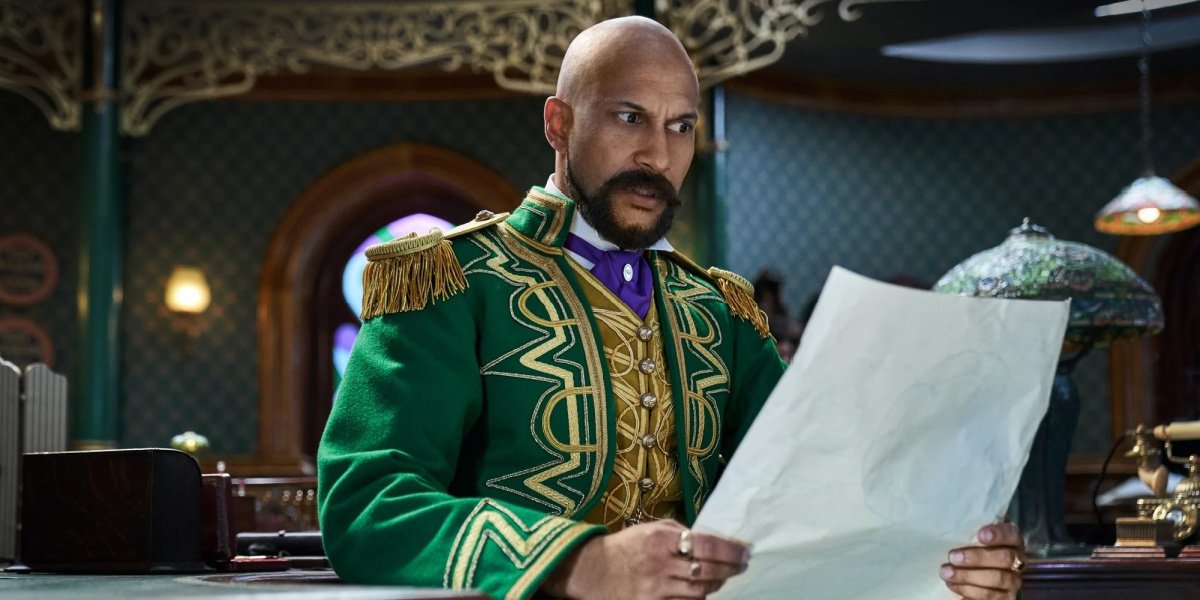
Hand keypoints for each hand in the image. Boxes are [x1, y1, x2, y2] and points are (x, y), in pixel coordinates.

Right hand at [541, 519, 749, 599]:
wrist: (594, 571)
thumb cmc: (627, 546)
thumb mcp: (651, 528)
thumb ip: (679, 532)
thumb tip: (712, 538)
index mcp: (660, 538)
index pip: (706, 544)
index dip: (730, 549)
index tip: (745, 550)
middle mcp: (660, 563)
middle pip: (708, 570)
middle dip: (731, 567)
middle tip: (742, 564)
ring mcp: (657, 588)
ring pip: (701, 591)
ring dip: (718, 584)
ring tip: (724, 577)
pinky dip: (699, 598)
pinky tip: (703, 591)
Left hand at [939, 523, 1025, 599]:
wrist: (981, 577)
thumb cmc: (974, 551)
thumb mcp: (974, 540)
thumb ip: (971, 534)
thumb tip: (950, 525)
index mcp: (1012, 542)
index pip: (1012, 534)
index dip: (999, 534)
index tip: (980, 534)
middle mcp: (1018, 561)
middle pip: (1005, 558)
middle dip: (977, 557)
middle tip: (953, 557)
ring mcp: (1013, 581)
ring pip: (997, 579)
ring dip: (969, 576)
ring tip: (947, 573)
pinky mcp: (1006, 598)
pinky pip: (990, 596)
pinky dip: (969, 591)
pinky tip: (953, 585)